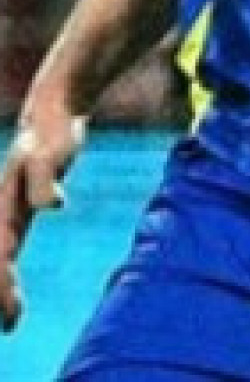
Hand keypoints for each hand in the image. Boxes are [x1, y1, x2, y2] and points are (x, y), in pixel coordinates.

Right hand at [0, 107, 83, 332]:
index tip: (11, 309)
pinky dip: (4, 280)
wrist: (54, 113)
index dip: (1, 283)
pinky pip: (5, 255)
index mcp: (3, 207)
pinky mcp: (20, 212)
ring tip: (9, 323)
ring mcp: (8, 214)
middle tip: (10, 326)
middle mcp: (1, 214)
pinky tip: (14, 302)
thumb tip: (52, 205)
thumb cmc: (53, 132)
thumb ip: (45, 179)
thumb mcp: (50, 153)